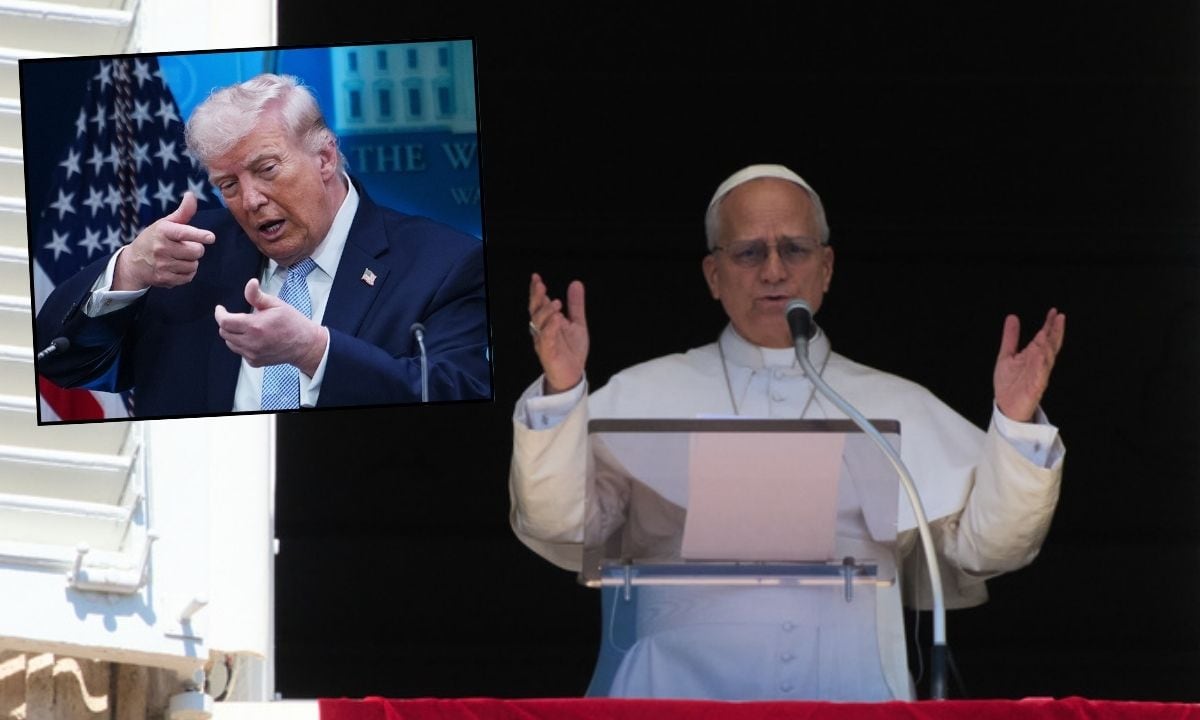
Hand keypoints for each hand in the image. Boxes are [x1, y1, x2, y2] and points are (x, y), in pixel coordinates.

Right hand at [113, 192, 214, 290]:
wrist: (133, 263)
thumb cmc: (154, 239)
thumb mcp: (165, 223)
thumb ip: (182, 212)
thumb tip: (191, 195)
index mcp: (163, 231)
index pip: (184, 233)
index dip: (199, 235)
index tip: (210, 237)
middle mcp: (161, 248)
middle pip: (196, 251)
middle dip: (196, 249)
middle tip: (186, 246)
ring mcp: (162, 265)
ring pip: (194, 265)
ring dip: (191, 261)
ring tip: (179, 257)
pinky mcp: (164, 279)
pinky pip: (188, 277)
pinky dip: (187, 273)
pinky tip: (177, 267)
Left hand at [214, 279, 327, 375]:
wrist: (305, 345)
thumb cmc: (292, 323)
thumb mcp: (276, 304)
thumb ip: (257, 296)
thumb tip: (250, 283)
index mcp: (255, 326)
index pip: (224, 322)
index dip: (219, 314)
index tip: (221, 309)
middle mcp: (252, 342)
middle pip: (224, 333)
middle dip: (226, 323)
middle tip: (236, 317)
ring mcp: (252, 354)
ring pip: (230, 343)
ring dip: (233, 334)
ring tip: (247, 327)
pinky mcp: (254, 362)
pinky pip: (240, 351)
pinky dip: (242, 344)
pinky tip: (254, 338)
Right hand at [528, 273, 587, 393]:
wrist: (573, 374)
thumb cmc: (571, 351)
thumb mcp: (577, 323)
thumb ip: (576, 305)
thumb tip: (576, 283)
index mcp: (547, 322)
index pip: (539, 303)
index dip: (536, 291)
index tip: (536, 278)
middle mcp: (542, 330)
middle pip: (535, 311)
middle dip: (537, 298)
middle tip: (542, 286)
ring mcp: (543, 341)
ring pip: (539, 324)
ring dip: (546, 312)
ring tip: (556, 303)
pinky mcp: (548, 353)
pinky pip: (546, 340)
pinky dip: (551, 329)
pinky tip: (557, 320)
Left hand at [994, 308, 1065, 422]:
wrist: (1005, 407)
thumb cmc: (1008, 383)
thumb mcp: (1006, 355)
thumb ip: (1011, 337)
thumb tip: (1013, 317)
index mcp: (1032, 356)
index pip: (1044, 338)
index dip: (1050, 325)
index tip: (1054, 312)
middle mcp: (1038, 364)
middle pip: (1049, 346)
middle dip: (1054, 333)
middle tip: (1059, 318)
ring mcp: (1038, 376)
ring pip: (1046, 359)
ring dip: (1048, 346)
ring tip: (1047, 333)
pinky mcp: (1034, 388)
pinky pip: (1040, 376)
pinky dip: (1041, 366)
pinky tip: (1041, 356)